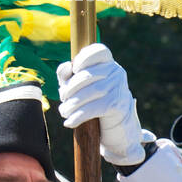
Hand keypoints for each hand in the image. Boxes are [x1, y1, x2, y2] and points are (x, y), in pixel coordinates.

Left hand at [57, 44, 144, 165]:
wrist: (117, 130)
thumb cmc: (96, 104)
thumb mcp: (80, 88)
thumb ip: (69, 75)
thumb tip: (66, 67)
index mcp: (109, 63)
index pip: (99, 51)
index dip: (84, 58)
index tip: (74, 70)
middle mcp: (117, 73)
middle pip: (87, 74)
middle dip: (69, 88)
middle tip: (63, 99)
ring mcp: (118, 89)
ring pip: (89, 92)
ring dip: (71, 104)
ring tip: (64, 111)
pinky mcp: (117, 106)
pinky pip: (93, 108)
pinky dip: (78, 116)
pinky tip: (70, 122)